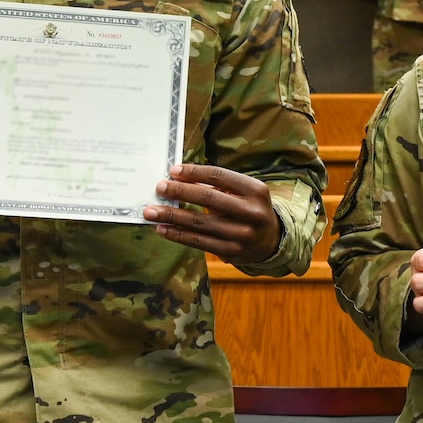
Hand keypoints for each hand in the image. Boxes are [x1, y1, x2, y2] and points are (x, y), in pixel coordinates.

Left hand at [146, 165, 281, 262]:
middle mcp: (251, 212)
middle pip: (208, 198)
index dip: (194, 172)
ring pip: (199, 223)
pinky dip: (177, 235)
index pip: (220, 176)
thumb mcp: (245, 192)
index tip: (173, 171)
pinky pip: (198, 242)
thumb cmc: (249, 208)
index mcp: (256, 191)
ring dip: (171, 216)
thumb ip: (219, 185)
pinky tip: (162, 228)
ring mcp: (242, 234)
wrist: (271, 241)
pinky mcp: (231, 251)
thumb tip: (180, 179)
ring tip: (150, 211)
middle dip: (180, 192)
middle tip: (159, 188)